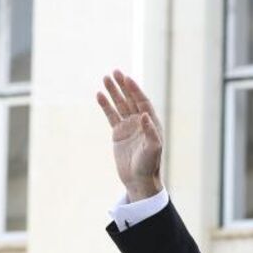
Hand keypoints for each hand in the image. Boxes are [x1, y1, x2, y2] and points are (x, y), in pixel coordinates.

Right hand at [96, 69, 163, 200]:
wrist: (138, 179)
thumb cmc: (149, 165)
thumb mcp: (152, 149)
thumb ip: (150, 132)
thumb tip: (144, 115)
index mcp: (151, 123)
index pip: (143, 102)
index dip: (135, 90)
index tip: (126, 78)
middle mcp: (141, 122)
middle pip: (131, 99)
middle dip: (123, 86)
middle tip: (114, 72)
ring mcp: (129, 127)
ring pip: (120, 105)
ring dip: (113, 92)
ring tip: (105, 78)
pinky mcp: (118, 133)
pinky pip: (111, 115)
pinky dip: (105, 105)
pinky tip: (99, 95)